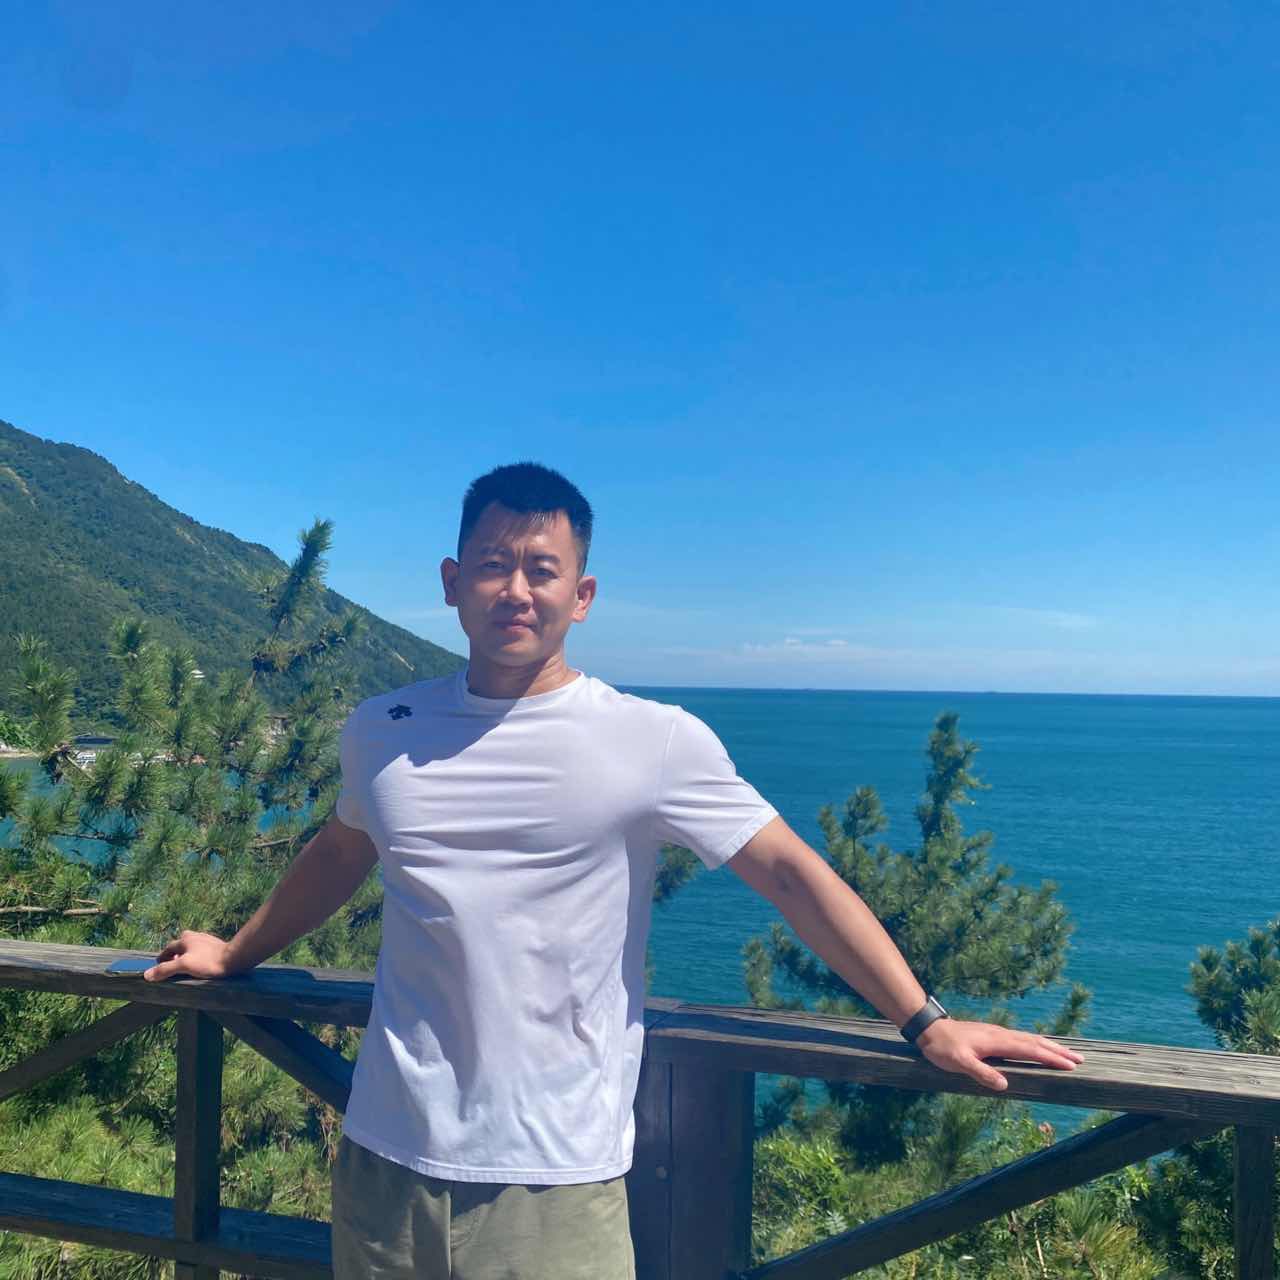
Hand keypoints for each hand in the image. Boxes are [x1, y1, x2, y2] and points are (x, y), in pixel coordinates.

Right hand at [144, 930, 233, 981]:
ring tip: (186, 970)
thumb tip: (146, 975)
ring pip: (191, 948)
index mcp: (185, 939)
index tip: (159, 970)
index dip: (162, 960)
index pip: (167, 949)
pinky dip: (197, 958)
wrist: (234, 958)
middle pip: (179, 947)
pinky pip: (201, 951)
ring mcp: (206, 940)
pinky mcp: (216, 945)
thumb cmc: (208, 961)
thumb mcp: (184, 966)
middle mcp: (195, 936)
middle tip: (172, 969)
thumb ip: (165, 970)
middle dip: (174, 957)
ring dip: (186, 957)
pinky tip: (200, 966)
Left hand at [914, 1018, 1083, 1091]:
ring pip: (1030, 1039)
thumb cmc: (942, 1048)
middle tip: (1080, 1059)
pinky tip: (1038, 1048)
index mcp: (997, 1041)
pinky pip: (1021, 1039)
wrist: (930, 1029)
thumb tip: (1004, 1085)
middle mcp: (1001, 1034)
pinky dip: (1036, 1043)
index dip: (1051, 1058)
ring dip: (1050, 1046)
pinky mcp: (993, 1035)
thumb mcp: (958, 1063)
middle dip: (1058, 1051)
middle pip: (1035, 1042)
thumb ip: (981, 1072)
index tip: (1071, 1065)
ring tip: (1067, 1054)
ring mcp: (998, 1033)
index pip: (1030, 1050)